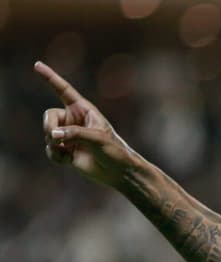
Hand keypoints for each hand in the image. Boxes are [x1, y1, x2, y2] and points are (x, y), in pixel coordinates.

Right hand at [35, 61, 138, 187]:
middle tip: (56, 137)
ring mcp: (68, 135)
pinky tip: (68, 160)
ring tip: (69, 151)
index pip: (63, 90)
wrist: (118, 172)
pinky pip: (49, 149)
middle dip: (49, 127)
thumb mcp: (98, 138)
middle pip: (49, 116)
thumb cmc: (114, 151)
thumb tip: (53, 135)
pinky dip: (55, 155)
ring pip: (48, 134)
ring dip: (55, 144)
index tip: (37, 65)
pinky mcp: (65, 150)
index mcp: (83, 109)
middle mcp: (73, 120)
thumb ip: (75, 134)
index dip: (50, 78)